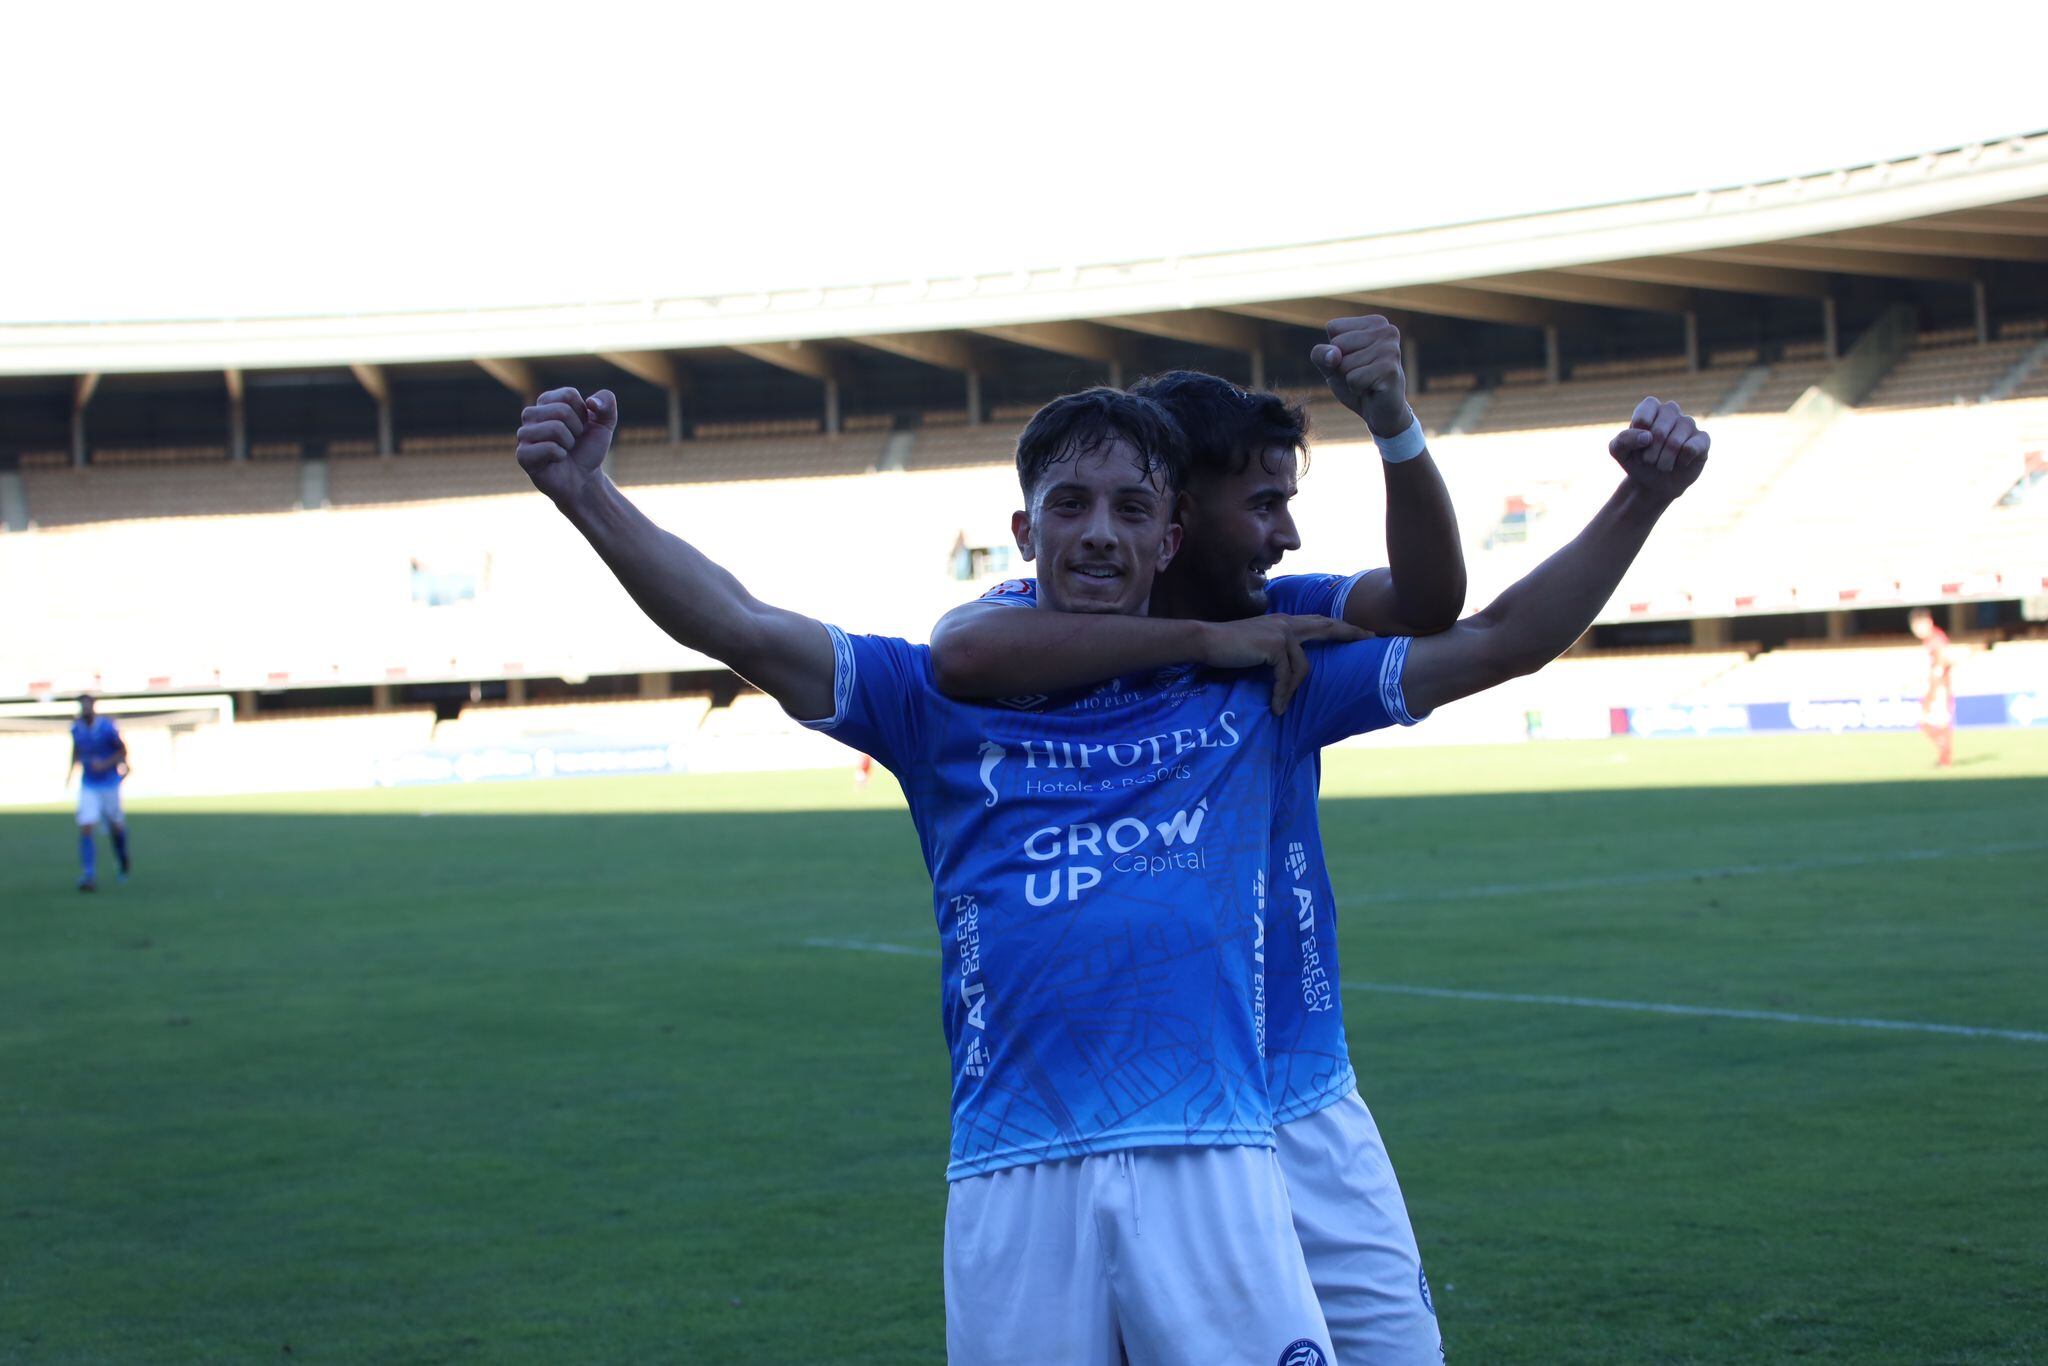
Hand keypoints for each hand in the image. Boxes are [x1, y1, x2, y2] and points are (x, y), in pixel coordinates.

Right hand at [517, 387, 618, 504]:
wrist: (583, 479)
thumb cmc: (588, 449)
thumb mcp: (604, 424)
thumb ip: (607, 403)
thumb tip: (592, 402)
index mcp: (546, 402)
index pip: (569, 395)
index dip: (583, 413)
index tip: (580, 426)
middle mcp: (531, 415)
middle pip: (562, 410)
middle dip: (577, 429)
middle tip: (572, 441)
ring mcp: (524, 435)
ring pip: (555, 428)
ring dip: (569, 442)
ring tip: (565, 450)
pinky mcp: (523, 455)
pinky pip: (549, 448)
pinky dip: (560, 455)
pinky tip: (556, 460)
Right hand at [1202, 614, 1370, 714]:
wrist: (1207, 641)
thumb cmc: (1227, 648)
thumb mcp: (1257, 647)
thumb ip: (1276, 651)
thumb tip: (1287, 668)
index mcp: (1284, 622)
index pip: (1318, 622)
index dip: (1339, 626)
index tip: (1361, 631)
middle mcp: (1286, 623)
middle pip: (1326, 627)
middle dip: (1349, 632)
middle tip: (1371, 638)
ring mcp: (1282, 632)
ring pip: (1302, 666)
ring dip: (1290, 690)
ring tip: (1279, 706)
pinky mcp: (1275, 646)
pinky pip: (1286, 675)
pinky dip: (1281, 693)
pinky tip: (1275, 706)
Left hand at [1311, 316, 1414, 438]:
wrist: (1379, 412)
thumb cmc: (1355, 383)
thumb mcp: (1330, 365)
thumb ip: (1321, 354)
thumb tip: (1335, 354)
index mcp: (1375, 322)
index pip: (1334, 327)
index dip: (1335, 350)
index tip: (1353, 360)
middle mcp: (1387, 330)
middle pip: (1338, 344)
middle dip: (1342, 365)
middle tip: (1361, 373)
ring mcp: (1391, 349)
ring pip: (1345, 363)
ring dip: (1350, 378)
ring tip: (1367, 381)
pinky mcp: (1390, 369)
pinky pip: (1353, 379)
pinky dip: (1356, 388)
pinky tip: (1372, 389)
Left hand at [1609, 397, 1708, 503]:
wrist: (1654, 482)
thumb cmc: (1636, 461)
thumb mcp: (1618, 451)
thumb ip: (1623, 439)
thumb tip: (1648, 436)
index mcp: (1651, 408)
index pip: (1645, 413)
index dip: (1638, 435)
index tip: (1637, 445)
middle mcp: (1671, 411)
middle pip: (1659, 432)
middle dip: (1650, 454)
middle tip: (1648, 461)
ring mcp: (1688, 423)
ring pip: (1675, 442)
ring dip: (1663, 461)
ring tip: (1662, 465)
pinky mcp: (1702, 439)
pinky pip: (1691, 449)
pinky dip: (1680, 462)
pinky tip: (1680, 462)